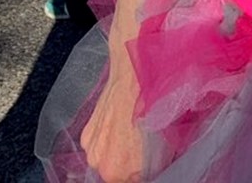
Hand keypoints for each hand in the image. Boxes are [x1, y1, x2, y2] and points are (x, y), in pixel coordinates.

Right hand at [81, 63, 146, 182]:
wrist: (133, 79)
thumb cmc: (152, 109)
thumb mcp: (165, 147)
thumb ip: (155, 166)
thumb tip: (153, 169)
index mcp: (118, 174)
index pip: (131, 182)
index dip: (143, 174)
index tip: (148, 167)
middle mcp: (98, 165)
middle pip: (116, 175)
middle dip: (129, 167)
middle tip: (143, 150)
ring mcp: (89, 148)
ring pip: (105, 160)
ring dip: (116, 152)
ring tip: (132, 133)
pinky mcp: (86, 133)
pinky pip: (98, 145)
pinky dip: (108, 139)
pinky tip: (121, 125)